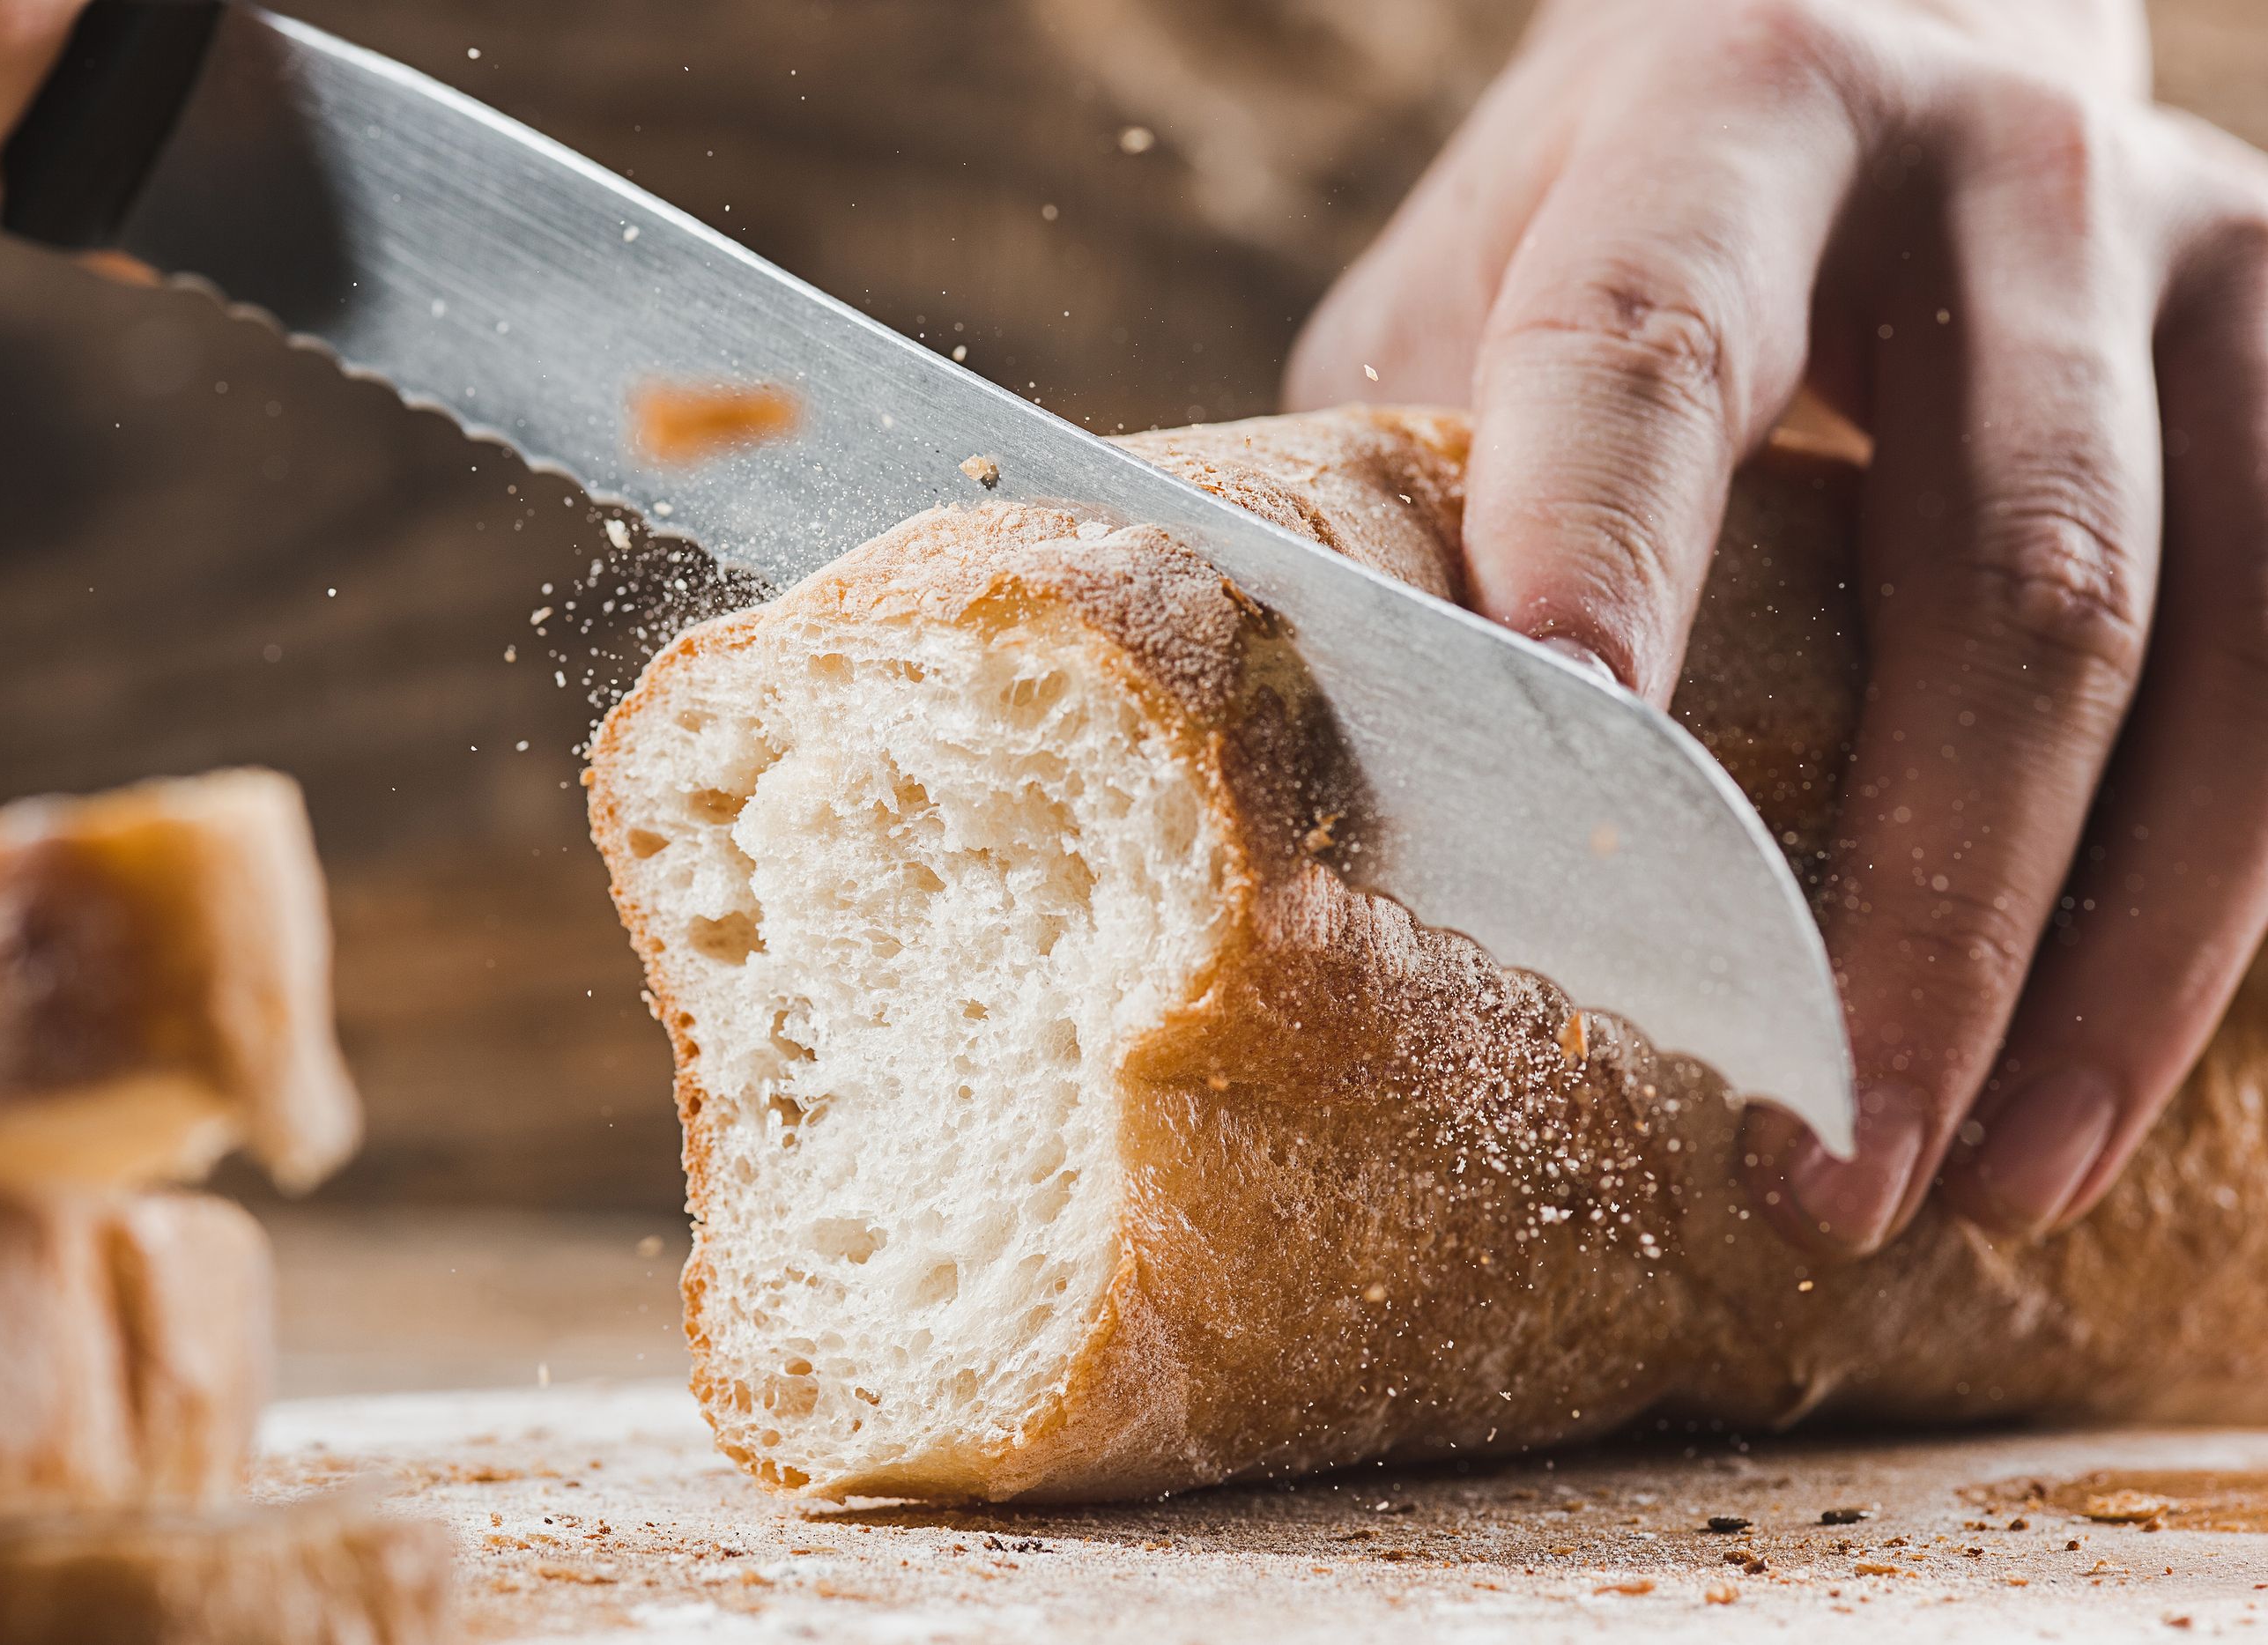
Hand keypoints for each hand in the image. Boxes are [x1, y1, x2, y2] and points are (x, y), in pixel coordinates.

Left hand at [1289, 0, 2267, 1255]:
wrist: (1895, 56)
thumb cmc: (1622, 231)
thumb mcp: (1469, 297)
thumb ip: (1405, 490)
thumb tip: (1284, 772)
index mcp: (1731, 116)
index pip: (1658, 346)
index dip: (1608, 558)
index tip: (1561, 793)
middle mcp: (2000, 170)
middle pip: (2003, 567)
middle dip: (1915, 900)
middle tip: (1813, 1150)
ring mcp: (2195, 271)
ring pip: (2202, 653)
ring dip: (2094, 961)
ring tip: (1971, 1182)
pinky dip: (2201, 914)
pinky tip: (2089, 1085)